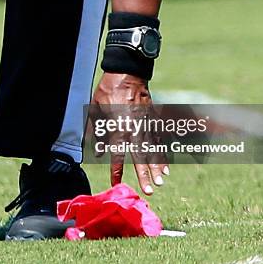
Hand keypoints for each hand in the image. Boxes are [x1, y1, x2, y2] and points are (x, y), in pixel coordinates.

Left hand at [92, 72, 168, 194]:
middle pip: (140, 156)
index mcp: (118, 127)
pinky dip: (162, 154)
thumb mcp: (96, 111)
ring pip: (153, 150)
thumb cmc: (107, 91)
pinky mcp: (153, 120)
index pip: (117, 154)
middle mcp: (134, 129)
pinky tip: (166, 167)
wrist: (127, 73)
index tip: (116, 183)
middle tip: (150, 190)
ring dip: (157, 167)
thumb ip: (98, 133)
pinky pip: (158, 140)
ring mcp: (146, 124)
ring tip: (161, 182)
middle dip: (144, 174)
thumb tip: (100, 153)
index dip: (116, 170)